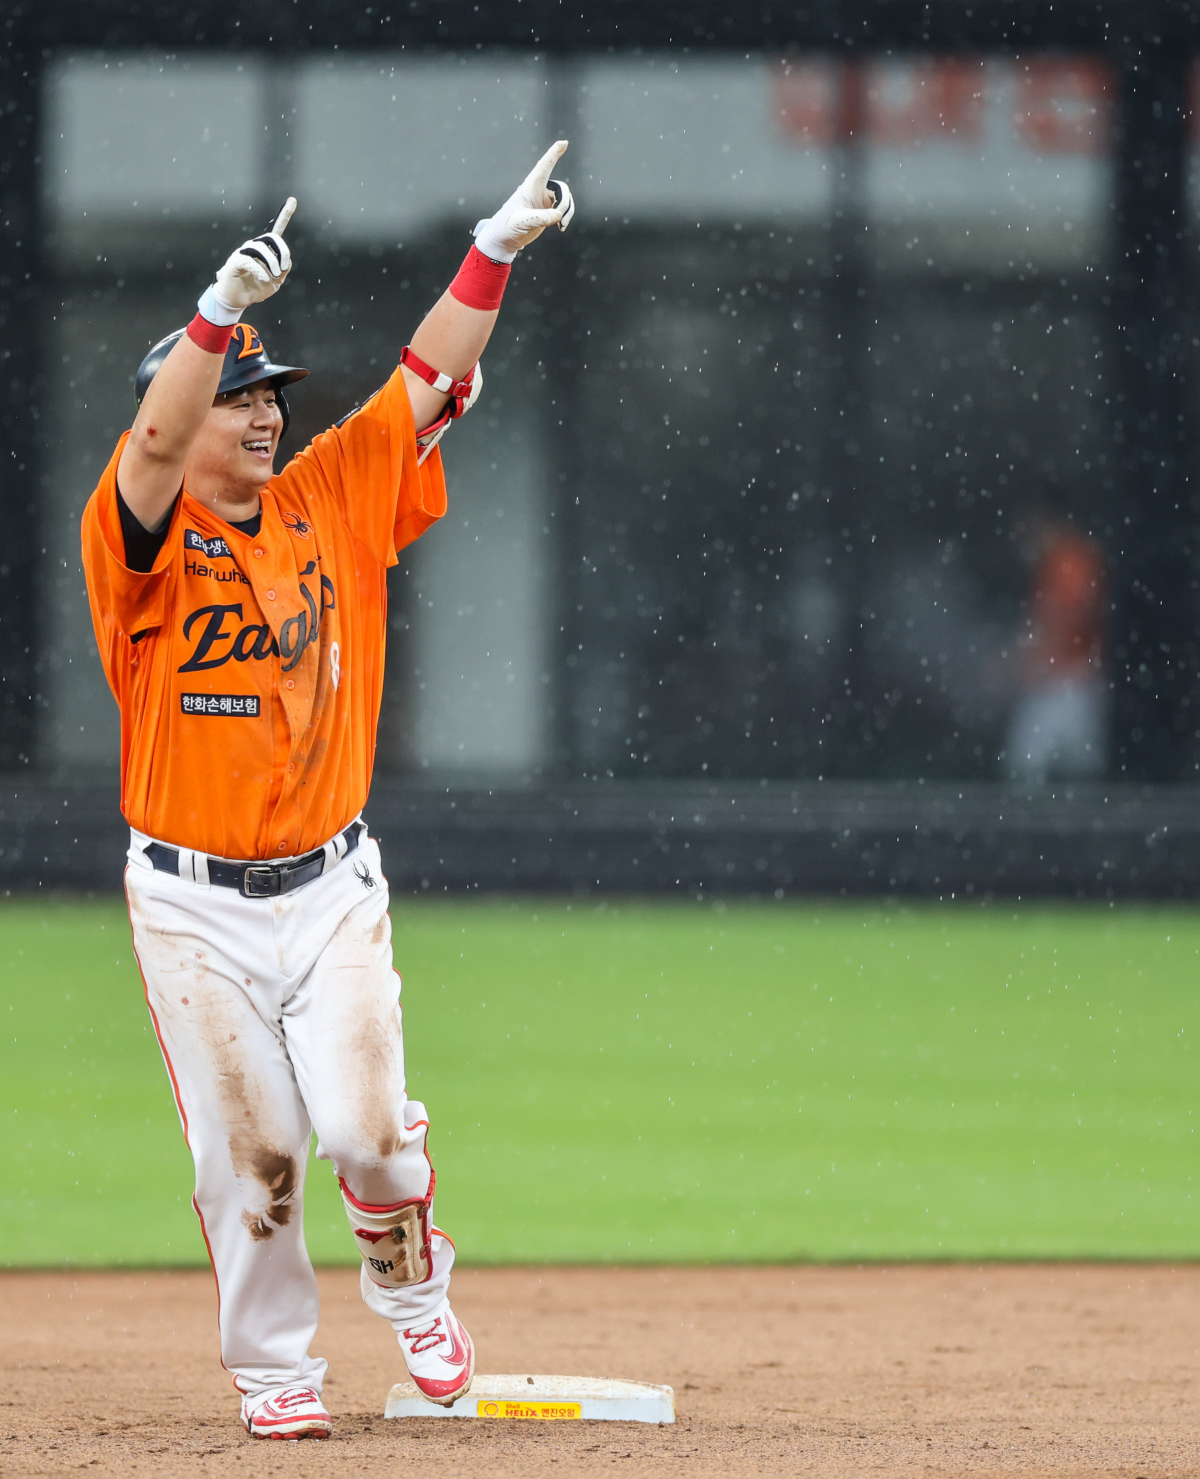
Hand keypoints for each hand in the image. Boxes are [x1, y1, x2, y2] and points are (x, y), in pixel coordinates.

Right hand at [212, 198, 295, 312]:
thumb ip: (284, 270)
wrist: (238, 300)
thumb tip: (286, 262)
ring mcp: (244, 252)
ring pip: (260, 248)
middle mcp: (255, 246)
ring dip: (272, 263)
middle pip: (271, 237)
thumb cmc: (256, 288)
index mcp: (266, 249)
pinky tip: (264, 278)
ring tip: (274, 277)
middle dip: (282, 251)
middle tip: (283, 268)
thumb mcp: (277, 281)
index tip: (293, 200)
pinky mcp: (235, 261)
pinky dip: (260, 270)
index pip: (276, 228)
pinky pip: (249, 260)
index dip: (284, 214)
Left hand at [472, 142, 573, 263]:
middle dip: (565, 202)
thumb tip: (558, 215)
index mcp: (530, 187)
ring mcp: (544, 200)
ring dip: (567, 211)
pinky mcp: (548, 210)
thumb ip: (540, 218)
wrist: (506, 238)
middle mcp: (539, 191)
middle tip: (559, 218)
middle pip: (561, 188)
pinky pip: (564, 208)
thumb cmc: (508, 226)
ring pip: (565, 198)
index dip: (554, 153)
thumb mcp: (522, 222)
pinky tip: (561, 226)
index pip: (544, 166)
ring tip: (560, 224)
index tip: (564, 143)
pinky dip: (566, 216)